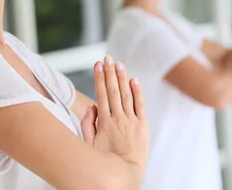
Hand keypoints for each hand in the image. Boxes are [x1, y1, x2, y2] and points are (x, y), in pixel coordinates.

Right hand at [81, 55, 149, 177]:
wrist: (126, 173)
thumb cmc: (105, 159)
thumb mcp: (89, 144)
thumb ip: (88, 124)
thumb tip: (91, 106)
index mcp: (104, 122)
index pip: (101, 94)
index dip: (99, 78)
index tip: (97, 65)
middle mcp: (118, 119)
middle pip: (113, 90)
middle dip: (110, 72)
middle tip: (107, 58)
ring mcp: (131, 121)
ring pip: (126, 95)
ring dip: (122, 78)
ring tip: (118, 64)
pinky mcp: (143, 126)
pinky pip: (140, 105)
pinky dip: (137, 92)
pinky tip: (133, 80)